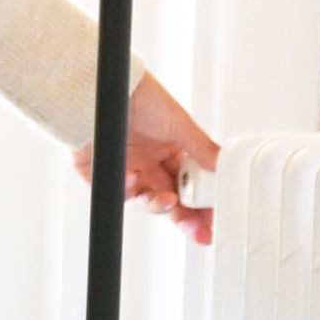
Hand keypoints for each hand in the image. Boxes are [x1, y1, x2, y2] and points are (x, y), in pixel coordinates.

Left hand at [100, 72, 220, 244]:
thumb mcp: (179, 123)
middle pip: (169, 199)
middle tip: (199, 231)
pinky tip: (133, 178)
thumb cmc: (139, 95)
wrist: (102, 88)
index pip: (188, 185)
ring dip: (158, 204)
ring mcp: (124, 168)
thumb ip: (202, 148)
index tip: (211, 218)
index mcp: (169, 150)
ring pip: (145, 200)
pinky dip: (127, 189)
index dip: (200, 203)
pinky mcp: (97, 173)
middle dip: (185, 218)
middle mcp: (147, 161)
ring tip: (165, 198)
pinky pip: (115, 191)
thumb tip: (222, 168)